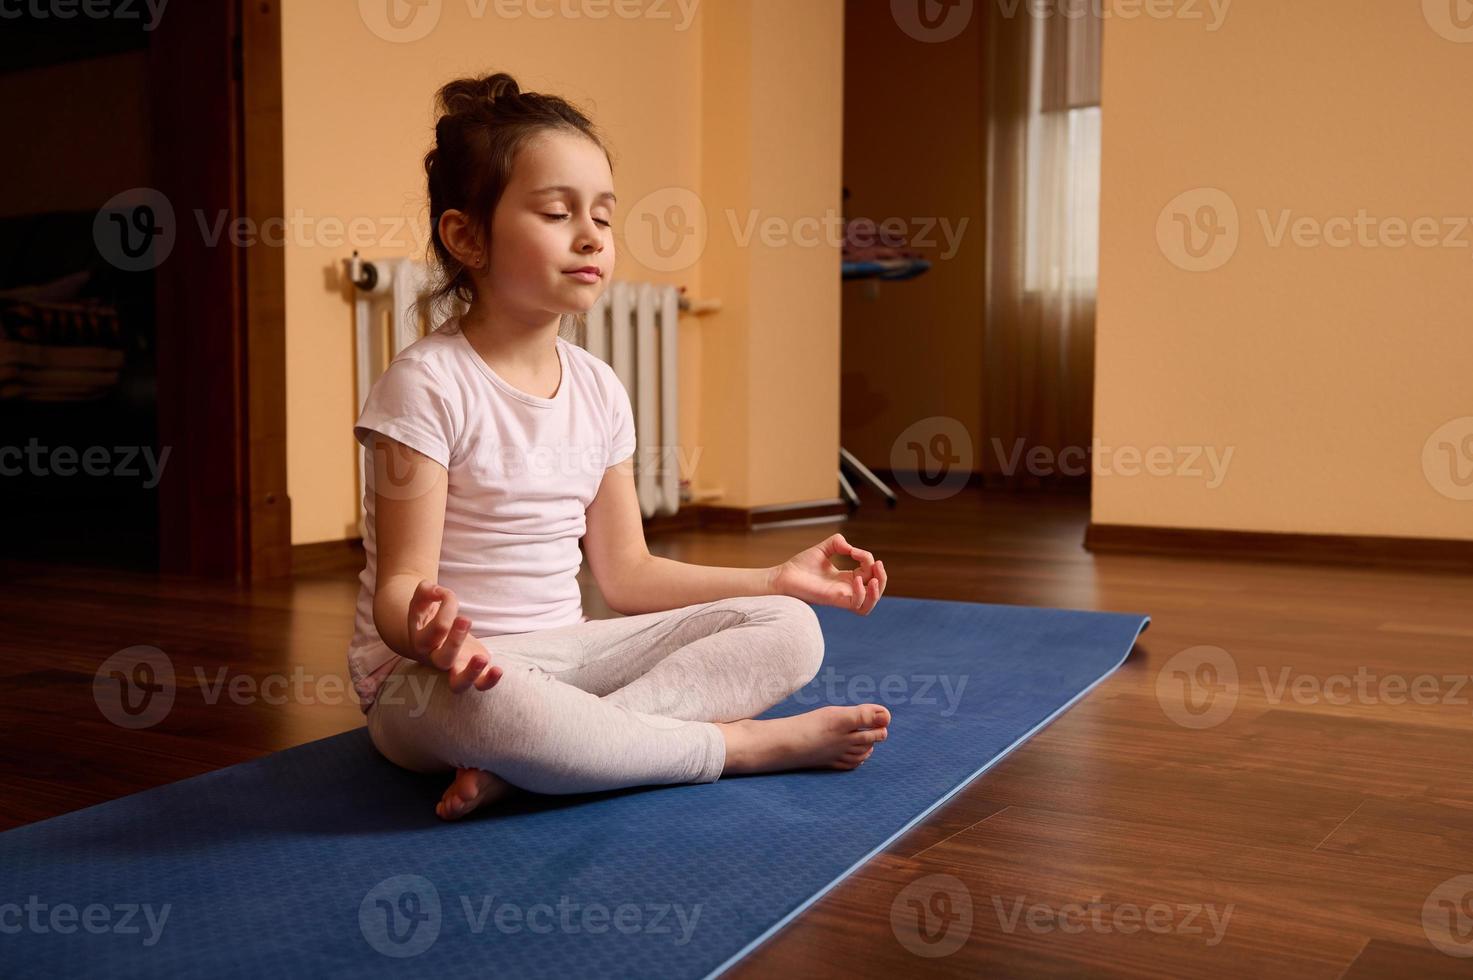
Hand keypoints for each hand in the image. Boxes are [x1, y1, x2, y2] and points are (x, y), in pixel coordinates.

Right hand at [408, 580, 502, 692]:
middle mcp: (436, 659)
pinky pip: (480, 684)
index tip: (447, 593)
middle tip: (465, 619)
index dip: (447, 605)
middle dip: (455, 640)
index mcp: (422, 642)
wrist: (428, 637)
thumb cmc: (428, 615)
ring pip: (458, 684)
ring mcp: (454, 668)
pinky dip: (489, 681)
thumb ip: (426, 591)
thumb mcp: (422, 600)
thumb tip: (438, 591)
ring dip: (471, 673)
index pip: (438, 627)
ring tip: (482, 658)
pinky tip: (498, 669)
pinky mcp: (471, 670)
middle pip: (443, 659)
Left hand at [767, 532, 886, 613]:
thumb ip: (838, 542)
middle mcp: (846, 589)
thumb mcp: (823, 549)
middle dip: (882, 577)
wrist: (782, 576)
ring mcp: (841, 597)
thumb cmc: (799, 566)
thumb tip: (851, 547)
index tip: (853, 550)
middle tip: (877, 564)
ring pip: (869, 604)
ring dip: (877, 591)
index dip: (868, 559)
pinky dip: (862, 593)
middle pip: (875, 591)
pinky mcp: (834, 601)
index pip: (868, 572)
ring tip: (874, 578)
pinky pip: (856, 605)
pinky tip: (855, 578)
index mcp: (845, 578)